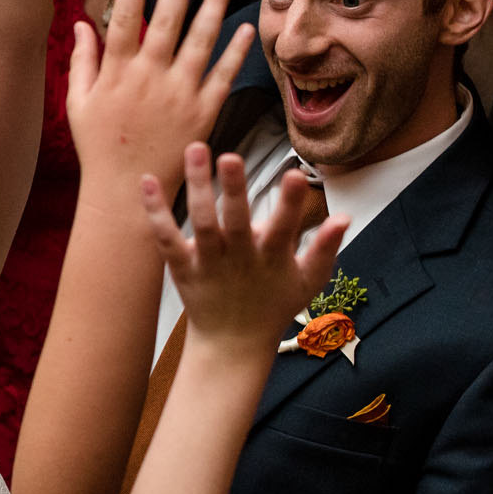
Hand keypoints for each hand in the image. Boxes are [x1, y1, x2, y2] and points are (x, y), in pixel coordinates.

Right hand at [65, 0, 255, 192]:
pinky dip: (235, 51)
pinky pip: (222, 76)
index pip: (126, 15)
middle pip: (168, 18)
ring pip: (200, 39)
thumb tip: (80, 23)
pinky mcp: (202, 113)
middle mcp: (149, 78)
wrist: (125, 193)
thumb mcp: (77, 104)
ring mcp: (178, 94)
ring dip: (214, 3)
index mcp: (116, 72)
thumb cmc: (99, 148)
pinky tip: (245, 27)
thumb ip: (81, 61)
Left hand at [144, 143, 346, 352]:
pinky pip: (167, 238)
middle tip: (230, 156)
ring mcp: (208, 263)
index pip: (284, 228)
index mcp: (272, 259)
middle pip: (235, 221)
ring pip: (201, 222)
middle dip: (234, 190)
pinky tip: (147, 181)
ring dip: (197, 186)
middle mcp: (239, 259)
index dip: (290, 204)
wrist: (233, 344)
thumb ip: (326, 248)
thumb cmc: (274, 305)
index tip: (294, 174)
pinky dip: (156, 212)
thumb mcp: (309, 281)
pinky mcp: (183, 267)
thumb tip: (345, 216)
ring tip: (196, 149)